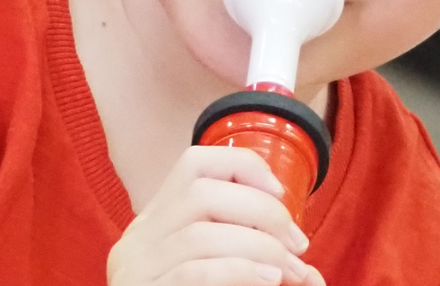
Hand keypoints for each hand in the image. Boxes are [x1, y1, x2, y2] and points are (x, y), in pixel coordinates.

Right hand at [108, 146, 324, 285]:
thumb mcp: (221, 279)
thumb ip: (252, 262)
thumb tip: (307, 267)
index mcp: (152, 229)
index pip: (192, 165)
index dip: (243, 167)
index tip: (281, 194)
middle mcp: (134, 244)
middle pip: (200, 193)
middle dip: (261, 212)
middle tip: (297, 245)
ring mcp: (133, 273)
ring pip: (200, 232)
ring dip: (259, 246)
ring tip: (289, 271)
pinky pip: (194, 271)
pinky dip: (240, 270)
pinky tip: (268, 280)